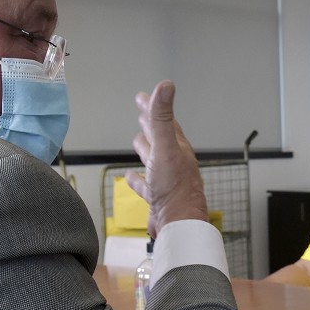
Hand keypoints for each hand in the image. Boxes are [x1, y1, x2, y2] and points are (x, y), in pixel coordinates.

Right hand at [126, 81, 207, 235]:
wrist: (178, 223)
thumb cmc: (174, 187)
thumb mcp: (165, 147)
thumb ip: (162, 118)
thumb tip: (165, 85)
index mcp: (177, 148)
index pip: (164, 121)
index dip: (152, 107)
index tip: (142, 96)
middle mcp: (174, 162)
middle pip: (160, 138)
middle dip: (150, 125)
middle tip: (142, 113)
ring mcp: (166, 180)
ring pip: (153, 160)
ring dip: (145, 150)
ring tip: (139, 142)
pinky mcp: (158, 198)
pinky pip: (145, 185)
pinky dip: (137, 179)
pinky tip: (131, 177)